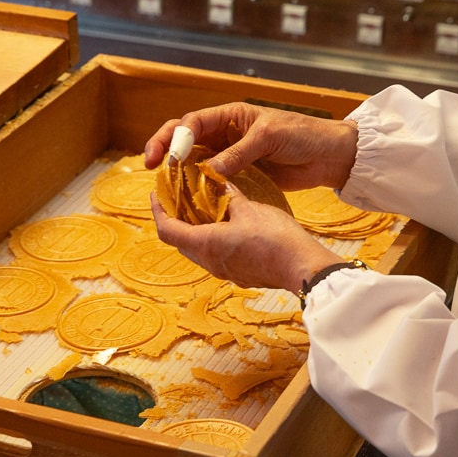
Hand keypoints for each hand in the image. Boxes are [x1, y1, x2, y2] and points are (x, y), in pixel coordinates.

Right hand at [144, 102, 358, 191]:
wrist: (329, 156)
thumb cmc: (302, 135)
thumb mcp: (268, 138)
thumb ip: (238, 154)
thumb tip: (208, 172)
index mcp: (230, 116)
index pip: (192, 122)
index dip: (174, 137)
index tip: (166, 156)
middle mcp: (225, 134)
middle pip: (185, 140)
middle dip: (164, 150)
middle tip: (148, 166)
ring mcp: (231, 156)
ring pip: (195, 163)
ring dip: (178, 173)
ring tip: (165, 187)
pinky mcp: (240, 176)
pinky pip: (212, 182)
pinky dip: (199, 190)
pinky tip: (189, 201)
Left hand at [150, 187, 337, 290]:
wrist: (302, 267)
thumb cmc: (274, 238)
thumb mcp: (248, 208)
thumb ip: (228, 196)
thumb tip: (216, 182)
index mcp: (205, 244)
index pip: (167, 229)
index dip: (157, 211)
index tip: (156, 195)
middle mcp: (209, 262)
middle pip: (180, 241)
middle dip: (175, 219)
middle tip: (179, 198)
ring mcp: (224, 271)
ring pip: (198, 249)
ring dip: (195, 230)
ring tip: (203, 208)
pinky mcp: (239, 274)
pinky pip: (216, 255)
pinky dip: (212, 238)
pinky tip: (227, 224)